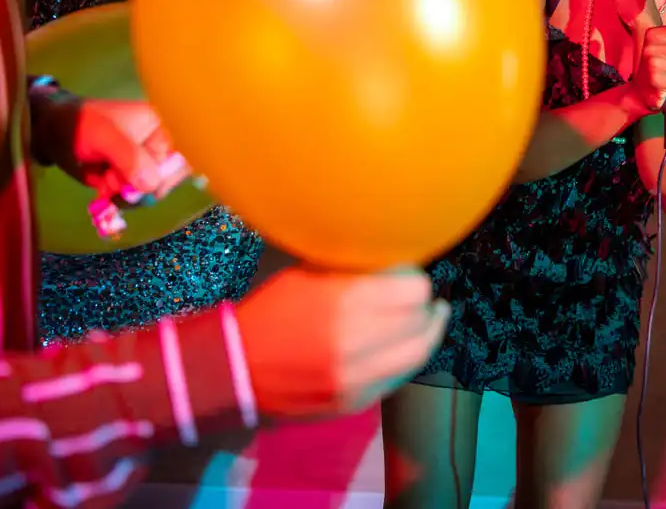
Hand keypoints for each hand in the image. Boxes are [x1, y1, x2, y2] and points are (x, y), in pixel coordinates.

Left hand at [34, 93, 191, 204]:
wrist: (51, 132)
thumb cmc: (79, 124)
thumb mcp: (103, 136)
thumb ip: (129, 157)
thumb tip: (152, 185)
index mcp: (163, 125)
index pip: (183, 156)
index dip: (165, 175)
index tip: (140, 185)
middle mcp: (161, 144)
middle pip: (170, 177)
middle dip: (141, 188)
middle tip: (114, 186)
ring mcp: (147, 162)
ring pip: (152, 191)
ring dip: (126, 196)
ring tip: (104, 185)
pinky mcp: (132, 178)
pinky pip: (137, 198)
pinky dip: (120, 202)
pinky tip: (103, 194)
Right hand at [234, 265, 448, 419]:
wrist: (235, 367)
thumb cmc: (273, 311)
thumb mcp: (310, 274)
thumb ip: (355, 269)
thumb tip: (395, 263)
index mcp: (346, 301)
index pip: (416, 290)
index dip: (416, 281)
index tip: (410, 276)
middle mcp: (357, 341)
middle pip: (421, 322)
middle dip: (425, 307)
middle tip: (423, 299)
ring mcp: (357, 378)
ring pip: (417, 354)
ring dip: (428, 334)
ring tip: (430, 320)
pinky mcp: (354, 402)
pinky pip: (398, 378)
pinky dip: (407, 359)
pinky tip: (405, 346)